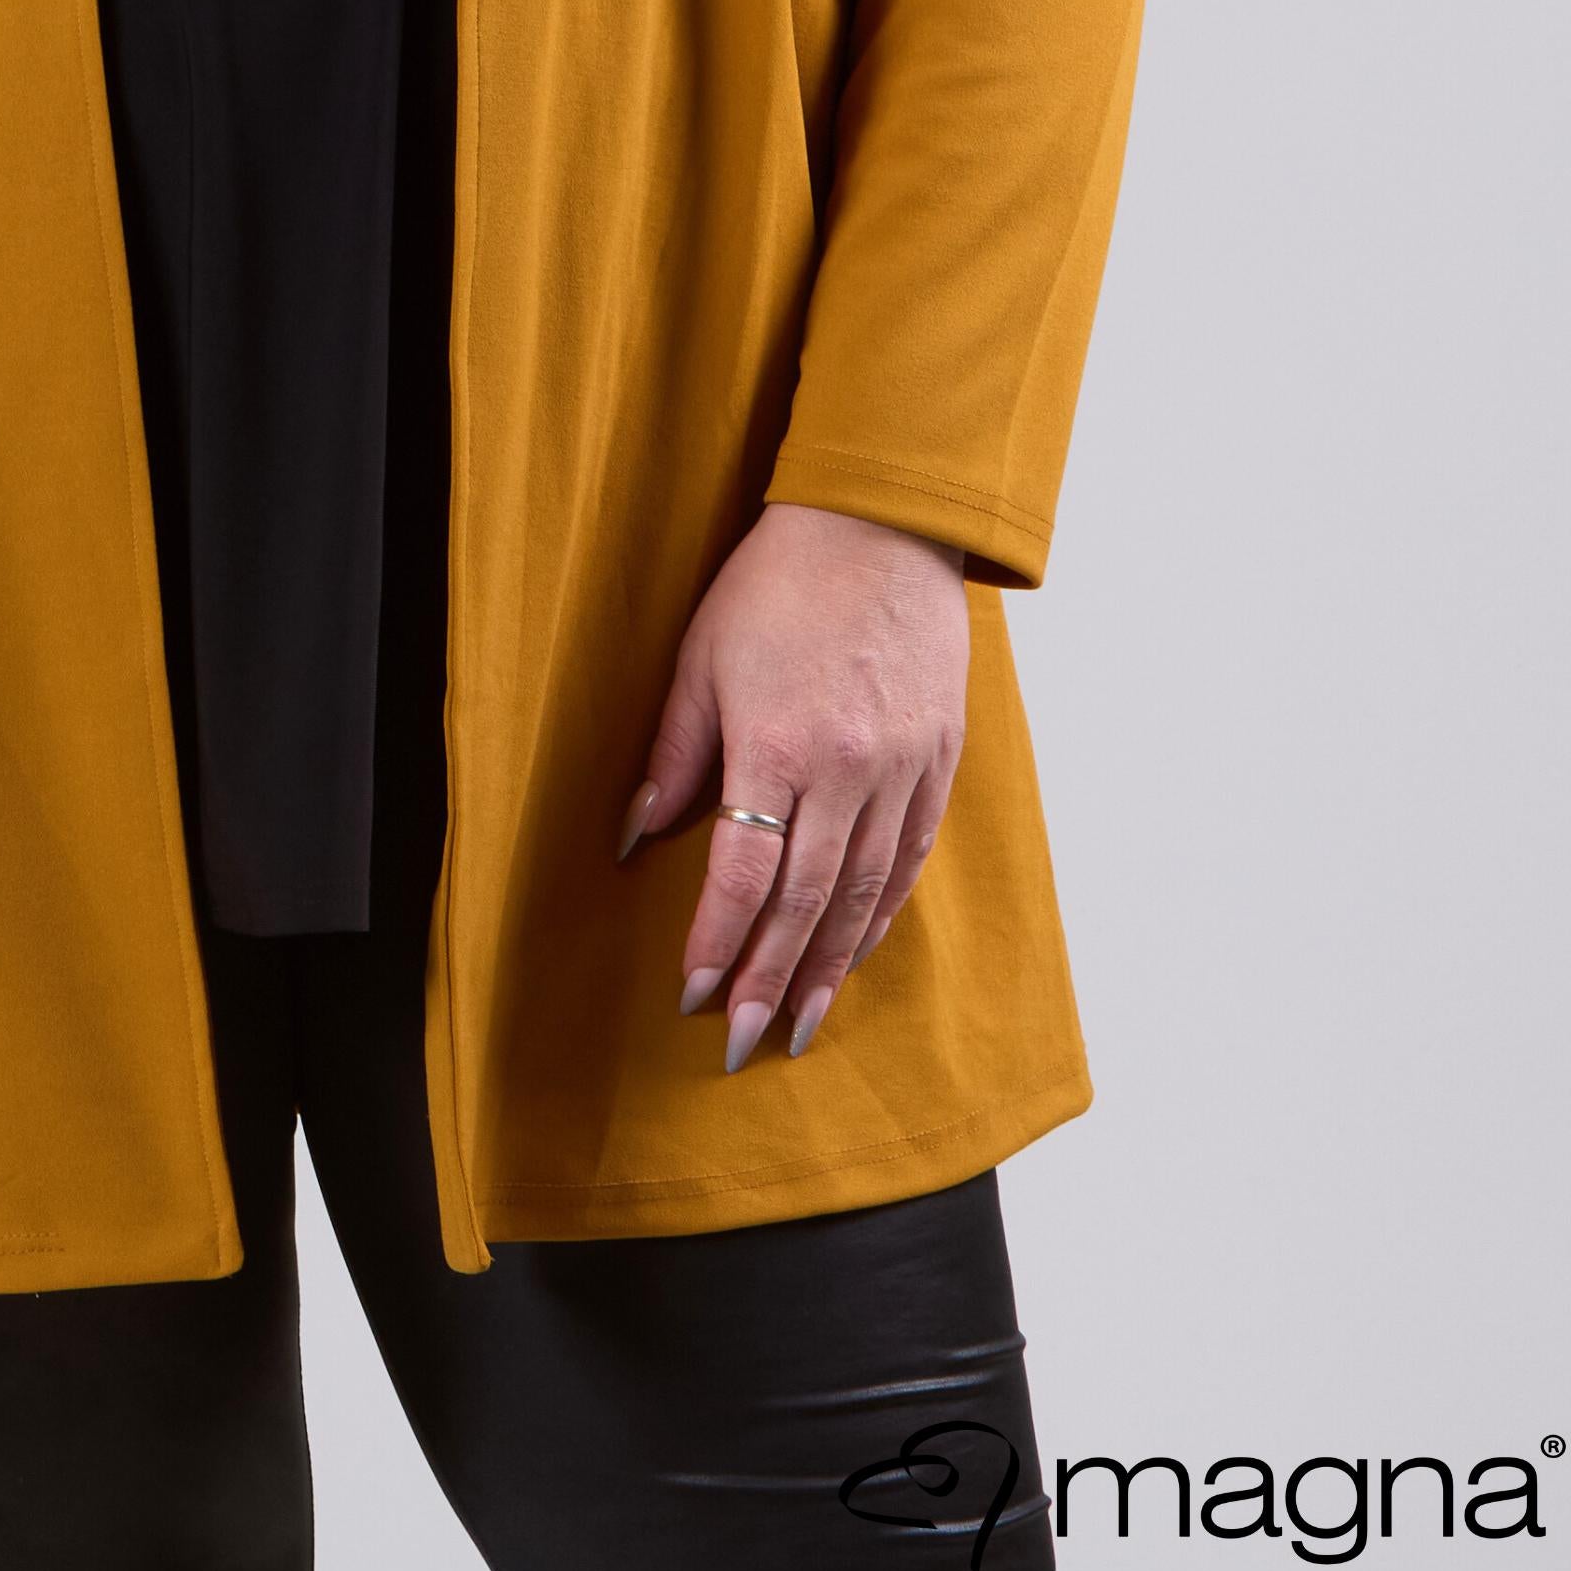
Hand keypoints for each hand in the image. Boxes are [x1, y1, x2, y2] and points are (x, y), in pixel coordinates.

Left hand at [617, 504, 967, 1069]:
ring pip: (864, 894)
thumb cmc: (775, 585)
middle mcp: (847, 770)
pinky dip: (881, 916)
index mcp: (778, 744)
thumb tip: (632, 836)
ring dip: (827, 968)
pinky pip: (910, 859)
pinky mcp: (939, 760)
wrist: (879, 526)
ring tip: (797, 1025)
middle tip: (741, 1044)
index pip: (743, 873)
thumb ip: (674, 757)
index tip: (692, 995)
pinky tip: (854, 954)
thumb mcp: (702, 661)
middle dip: (767, 979)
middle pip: (805, 902)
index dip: (716, 941)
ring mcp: (902, 769)